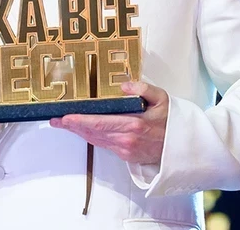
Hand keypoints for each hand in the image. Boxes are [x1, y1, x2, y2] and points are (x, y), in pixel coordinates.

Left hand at [50, 81, 167, 164]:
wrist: (183, 147)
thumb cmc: (172, 121)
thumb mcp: (162, 97)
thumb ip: (142, 88)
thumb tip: (123, 85)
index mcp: (134, 124)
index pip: (99, 123)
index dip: (79, 121)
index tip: (65, 117)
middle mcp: (127, 140)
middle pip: (93, 133)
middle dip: (73, 127)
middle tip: (56, 119)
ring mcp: (126, 150)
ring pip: (97, 140)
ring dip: (80, 133)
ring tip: (64, 124)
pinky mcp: (127, 155)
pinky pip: (104, 145)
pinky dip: (92, 137)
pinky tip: (83, 131)